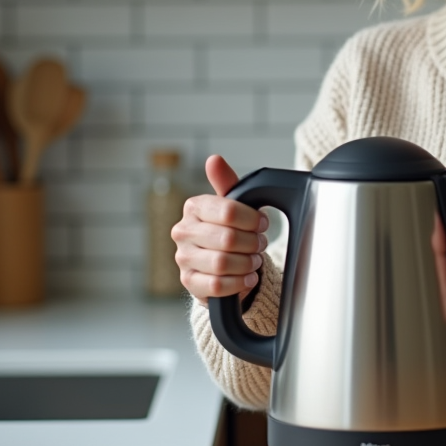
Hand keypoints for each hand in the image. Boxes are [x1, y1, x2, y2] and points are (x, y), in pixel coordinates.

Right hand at [172, 155, 268, 303]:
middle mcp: (183, 231)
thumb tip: (214, 159)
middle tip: (260, 244)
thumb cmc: (228, 230)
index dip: (253, 219)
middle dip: (253, 243)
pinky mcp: (189, 283)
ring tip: (253, 261)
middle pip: (228, 239)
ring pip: (222, 263)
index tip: (262, 224)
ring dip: (247, 263)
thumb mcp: (232, 206)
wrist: (222, 266)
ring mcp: (183, 258)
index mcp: (194, 207)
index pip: (228, 210)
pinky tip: (247, 277)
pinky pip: (217, 286)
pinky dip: (239, 283)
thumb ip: (227, 184)